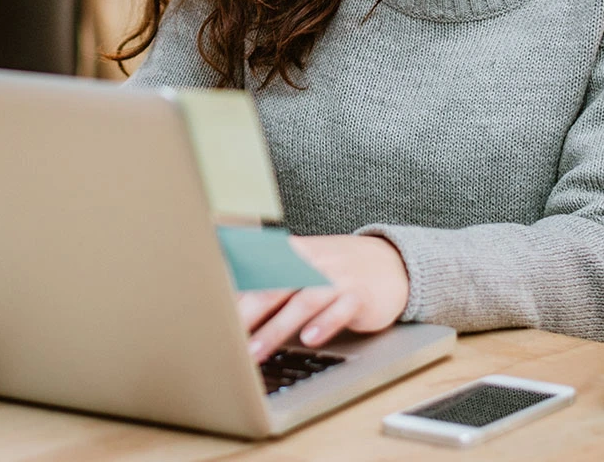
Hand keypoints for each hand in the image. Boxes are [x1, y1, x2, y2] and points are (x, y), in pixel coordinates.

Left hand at [237, 234, 409, 362]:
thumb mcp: (304, 264)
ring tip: (255, 350)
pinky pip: (340, 310)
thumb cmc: (336, 269)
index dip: (233, 291)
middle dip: (246, 314)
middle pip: (274, 287)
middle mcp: (313, 263)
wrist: (392, 263)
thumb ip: (272, 278)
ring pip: (302, 302)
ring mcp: (337, 278)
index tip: (212, 312)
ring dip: (276, 328)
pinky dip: (324, 324)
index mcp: (293, 253)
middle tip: (225, 338)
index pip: (256, 270)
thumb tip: (230, 299)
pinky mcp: (359, 296)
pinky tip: (310, 339)